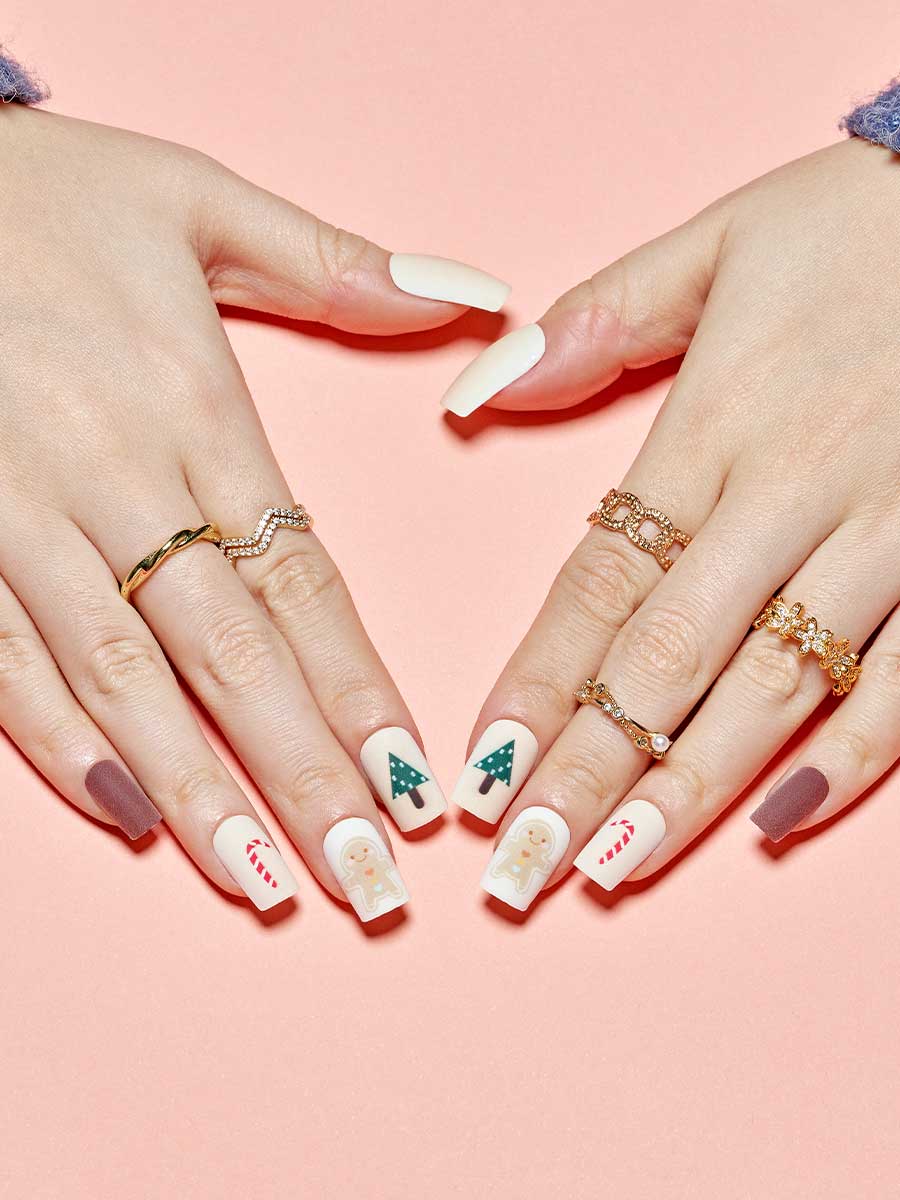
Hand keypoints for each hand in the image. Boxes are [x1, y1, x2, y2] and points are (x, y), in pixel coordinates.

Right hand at [0, 104, 508, 919]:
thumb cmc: (48, 194)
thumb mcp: (199, 201)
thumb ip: (336, 265)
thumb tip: (476, 302)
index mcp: (190, 406)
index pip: (300, 580)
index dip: (359, 689)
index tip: (414, 783)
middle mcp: (110, 478)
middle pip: (225, 654)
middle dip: (299, 776)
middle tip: (364, 882)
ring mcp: (16, 516)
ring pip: (117, 679)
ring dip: (194, 790)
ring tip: (263, 881)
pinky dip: (57, 741)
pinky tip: (127, 814)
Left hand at [444, 137, 899, 908]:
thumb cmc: (862, 226)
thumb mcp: (719, 244)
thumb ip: (597, 320)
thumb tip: (475, 393)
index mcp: (720, 422)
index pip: (600, 583)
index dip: (537, 686)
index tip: (481, 772)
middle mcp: (796, 491)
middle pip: (670, 658)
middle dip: (592, 771)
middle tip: (525, 865)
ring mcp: (892, 531)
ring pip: (776, 687)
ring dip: (692, 789)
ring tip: (617, 868)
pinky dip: (852, 756)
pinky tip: (780, 821)